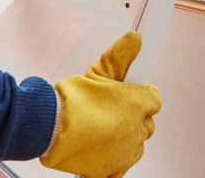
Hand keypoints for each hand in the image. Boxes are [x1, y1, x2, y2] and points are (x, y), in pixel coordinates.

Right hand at [42, 31, 162, 177]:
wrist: (51, 129)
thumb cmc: (73, 101)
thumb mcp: (97, 72)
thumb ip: (119, 56)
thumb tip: (136, 39)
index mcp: (137, 104)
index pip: (154, 99)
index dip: (142, 95)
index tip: (133, 94)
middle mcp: (137, 129)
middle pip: (146, 123)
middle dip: (134, 117)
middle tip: (113, 112)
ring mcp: (127, 152)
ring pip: (135, 144)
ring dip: (126, 138)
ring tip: (103, 130)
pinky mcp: (114, 169)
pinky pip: (122, 165)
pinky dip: (115, 159)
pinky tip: (101, 149)